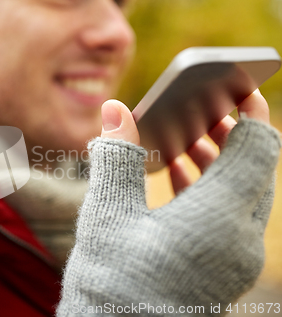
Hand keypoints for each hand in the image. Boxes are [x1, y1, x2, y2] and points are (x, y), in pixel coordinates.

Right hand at [57, 92, 280, 315]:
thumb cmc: (110, 280)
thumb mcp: (108, 212)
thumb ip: (117, 156)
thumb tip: (115, 109)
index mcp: (219, 217)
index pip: (258, 147)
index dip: (251, 111)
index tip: (237, 87)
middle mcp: (240, 238)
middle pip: (254, 168)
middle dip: (230, 134)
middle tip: (201, 112)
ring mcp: (236, 257)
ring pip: (244, 193)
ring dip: (219, 162)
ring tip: (185, 143)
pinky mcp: (225, 268)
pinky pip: (232, 216)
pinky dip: (212, 190)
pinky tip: (179, 179)